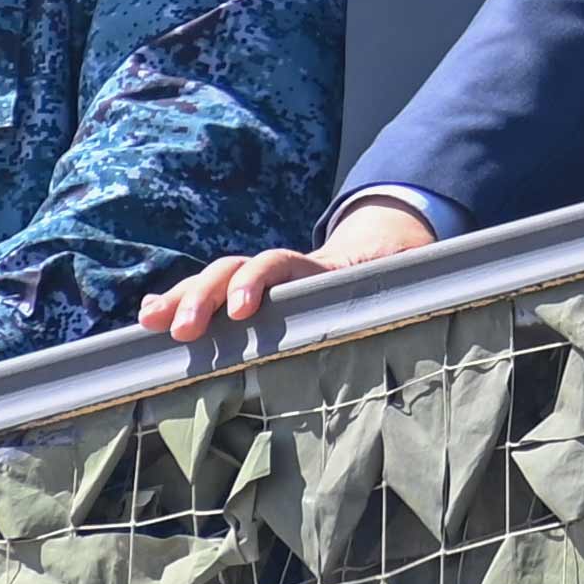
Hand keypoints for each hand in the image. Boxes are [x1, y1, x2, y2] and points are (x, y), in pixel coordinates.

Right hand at [140, 199, 434, 342]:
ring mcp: (266, 282)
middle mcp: (289, 272)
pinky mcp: (253, 297)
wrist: (386, 253)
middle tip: (182, 329)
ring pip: (217, 277)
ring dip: (183, 298)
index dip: (261, 280)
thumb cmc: (396, 279)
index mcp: (327, 271)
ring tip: (151, 321)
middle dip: (204, 293)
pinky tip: (149, 318)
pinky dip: (179, 302)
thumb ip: (411, 292)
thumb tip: (433, 293)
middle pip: (238, 267)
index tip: (243, 311)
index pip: (286, 263)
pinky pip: (211, 294)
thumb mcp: (408, 283)